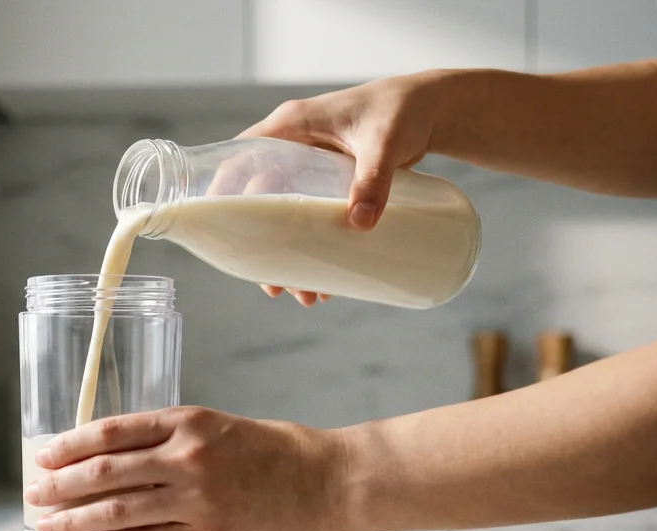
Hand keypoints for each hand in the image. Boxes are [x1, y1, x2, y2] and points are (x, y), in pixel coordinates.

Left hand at [22, 406, 353, 530]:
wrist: (331, 482)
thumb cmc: (281, 453)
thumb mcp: (222, 427)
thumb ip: (176, 440)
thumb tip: (123, 459)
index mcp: (187, 421)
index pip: (111, 431)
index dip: (69, 446)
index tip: (45, 456)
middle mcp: (185, 456)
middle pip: (102, 472)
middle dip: (59, 485)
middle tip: (34, 494)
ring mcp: (195, 499)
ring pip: (115, 510)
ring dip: (72, 520)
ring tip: (47, 526)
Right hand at [239, 73, 440, 304]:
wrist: (434, 108)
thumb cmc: (403, 110)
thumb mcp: (384, 143)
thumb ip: (372, 179)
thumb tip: (360, 224)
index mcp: (292, 125)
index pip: (241, 157)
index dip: (224, 193)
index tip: (221, 232)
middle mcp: (295, 145)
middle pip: (262, 200)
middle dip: (265, 245)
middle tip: (276, 285)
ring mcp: (313, 166)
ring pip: (287, 216)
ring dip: (292, 256)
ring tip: (306, 295)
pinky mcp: (334, 183)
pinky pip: (313, 219)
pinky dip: (316, 248)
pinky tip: (328, 281)